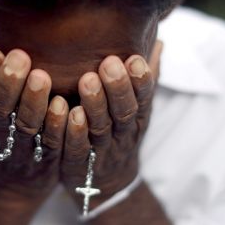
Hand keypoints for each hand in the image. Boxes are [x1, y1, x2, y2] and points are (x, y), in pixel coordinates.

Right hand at [0, 30, 68, 201]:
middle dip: (9, 82)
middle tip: (19, 57)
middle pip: (1, 107)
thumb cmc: (4, 134)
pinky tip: (66, 108)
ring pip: (27, 125)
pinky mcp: (48, 159)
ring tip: (43, 78)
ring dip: (33, 102)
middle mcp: (2, 130)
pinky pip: (53, 144)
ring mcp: (25, 147)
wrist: (12, 186)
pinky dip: (57, 127)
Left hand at [60, 40, 162, 206]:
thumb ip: (143, 78)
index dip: (141, 80)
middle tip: (110, 64)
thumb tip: (156, 40)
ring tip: (87, 80)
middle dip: (119, 87)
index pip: (144, 97)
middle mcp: (122, 133)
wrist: (108, 184)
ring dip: (95, 104)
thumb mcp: (137, 109)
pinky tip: (68, 113)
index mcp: (137, 117)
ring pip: (101, 127)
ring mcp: (102, 150)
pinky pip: (77, 148)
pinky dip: (75, 131)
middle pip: (125, 111)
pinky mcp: (78, 163)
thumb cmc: (120, 134)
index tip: (136, 59)